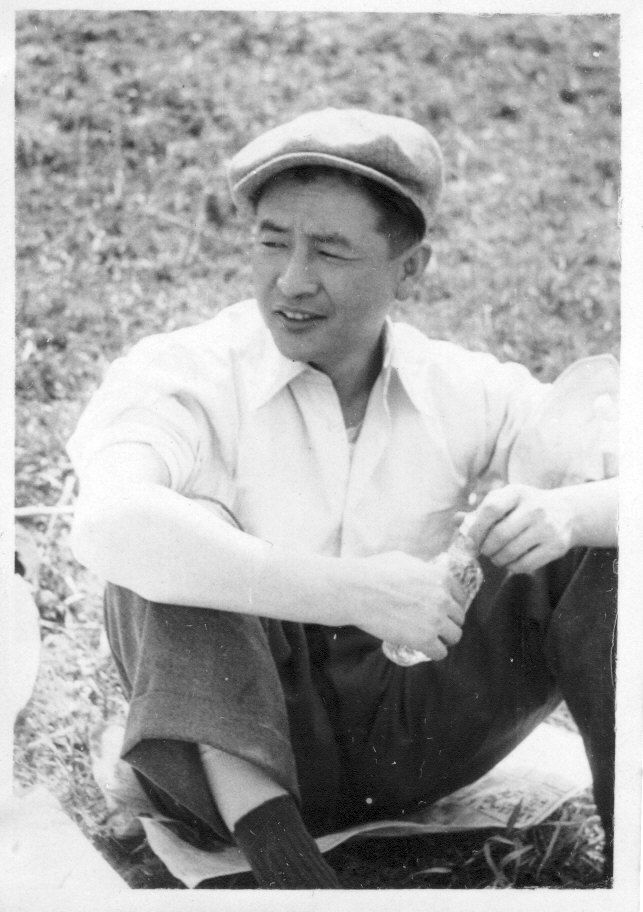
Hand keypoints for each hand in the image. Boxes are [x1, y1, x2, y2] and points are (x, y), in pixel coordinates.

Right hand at [347, 550, 468, 660]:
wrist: (357, 590)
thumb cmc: (375, 571)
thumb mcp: (404, 559)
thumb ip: (421, 569)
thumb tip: (424, 574)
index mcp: (441, 577)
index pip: (460, 596)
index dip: (451, 604)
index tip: (442, 610)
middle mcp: (444, 598)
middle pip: (459, 617)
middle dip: (448, 621)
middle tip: (434, 625)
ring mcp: (435, 620)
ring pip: (454, 636)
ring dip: (444, 638)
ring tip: (431, 639)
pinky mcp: (424, 638)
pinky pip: (440, 652)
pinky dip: (433, 652)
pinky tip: (423, 648)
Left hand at [463, 484, 573, 573]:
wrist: (568, 513)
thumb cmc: (527, 507)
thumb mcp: (508, 501)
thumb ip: (482, 511)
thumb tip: (455, 521)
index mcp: (518, 492)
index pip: (491, 508)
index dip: (476, 527)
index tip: (470, 541)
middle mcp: (535, 508)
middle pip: (499, 534)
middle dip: (486, 548)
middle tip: (483, 551)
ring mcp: (547, 528)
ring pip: (511, 552)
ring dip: (497, 559)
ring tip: (495, 557)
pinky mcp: (556, 547)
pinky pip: (525, 564)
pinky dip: (512, 566)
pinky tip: (511, 562)